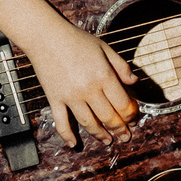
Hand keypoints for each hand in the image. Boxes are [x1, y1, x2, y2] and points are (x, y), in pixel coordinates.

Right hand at [20, 24, 139, 148]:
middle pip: (108, 117)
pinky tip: (74, 144)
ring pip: (89, 123)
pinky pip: (61, 122)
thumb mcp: (105, 48)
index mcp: (103, 76)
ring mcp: (70, 97)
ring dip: (100, 135)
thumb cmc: (76, 39)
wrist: (46, 36)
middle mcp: (88, 90)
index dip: (131, 115)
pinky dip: (67, 136)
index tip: (134, 119)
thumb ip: (121, 66)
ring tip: (108, 141)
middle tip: (125, 136)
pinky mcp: (54, 99)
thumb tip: (134, 81)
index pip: (123, 104)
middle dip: (120, 129)